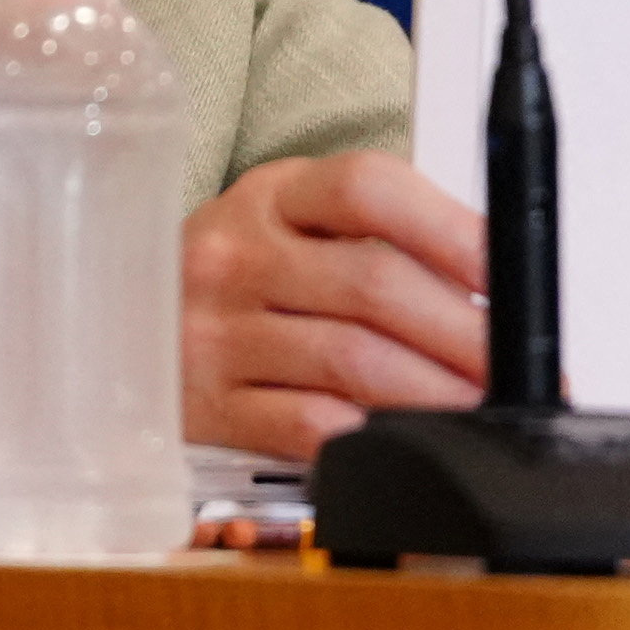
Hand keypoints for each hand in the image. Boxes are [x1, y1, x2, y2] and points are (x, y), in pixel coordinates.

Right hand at [182, 151, 486, 458]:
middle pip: (374, 284)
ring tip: (479, 408)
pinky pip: (308, 426)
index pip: (369, 189)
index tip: (505, 276)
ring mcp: (215, 331)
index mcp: (273, 195)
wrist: (116, 324)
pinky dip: (370, 437)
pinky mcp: (207, 407)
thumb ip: (379, 242)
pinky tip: (406, 440)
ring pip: (353, 361)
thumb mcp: (292, 225)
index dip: (451, 231)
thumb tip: (490, 295)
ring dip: (436, 392)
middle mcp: (237, 254)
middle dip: (465, 333)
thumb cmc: (237, 278)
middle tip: (512, 367)